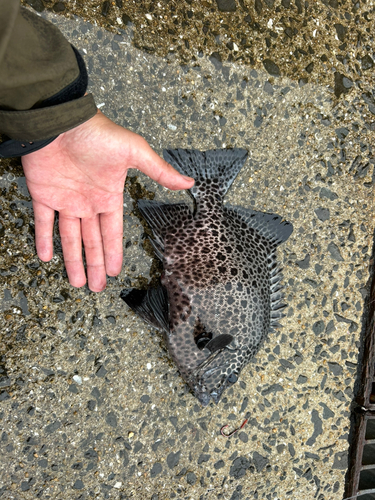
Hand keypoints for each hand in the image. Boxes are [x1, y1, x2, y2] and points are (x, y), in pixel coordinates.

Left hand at [21, 110, 193, 291]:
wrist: (60, 120)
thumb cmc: (98, 133)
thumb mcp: (134, 152)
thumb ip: (159, 171)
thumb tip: (189, 182)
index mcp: (108, 196)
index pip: (112, 231)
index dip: (113, 252)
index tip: (116, 272)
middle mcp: (88, 202)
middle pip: (92, 241)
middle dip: (94, 265)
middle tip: (96, 288)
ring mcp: (65, 200)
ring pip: (70, 237)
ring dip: (73, 260)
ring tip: (78, 283)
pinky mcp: (43, 195)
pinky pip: (43, 222)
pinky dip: (43, 239)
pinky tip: (46, 257)